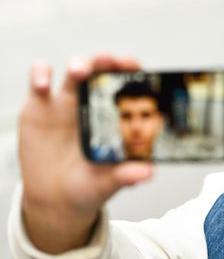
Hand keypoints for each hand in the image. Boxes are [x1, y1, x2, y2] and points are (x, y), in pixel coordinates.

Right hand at [19, 55, 152, 253]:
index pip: (127, 86)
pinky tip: (43, 85)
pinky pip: (40, 81)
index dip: (132, 72)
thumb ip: (126, 176)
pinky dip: (40, 74)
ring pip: (74, 71)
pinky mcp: (40, 106)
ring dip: (79, 64)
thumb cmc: (89, 187)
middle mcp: (94, 104)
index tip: (135, 67)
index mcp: (115, 117)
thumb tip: (148, 172)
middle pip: (102, 71)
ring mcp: (67, 102)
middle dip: (107, 61)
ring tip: (80, 71)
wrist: (55, 199)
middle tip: (110, 59)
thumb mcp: (107, 183)